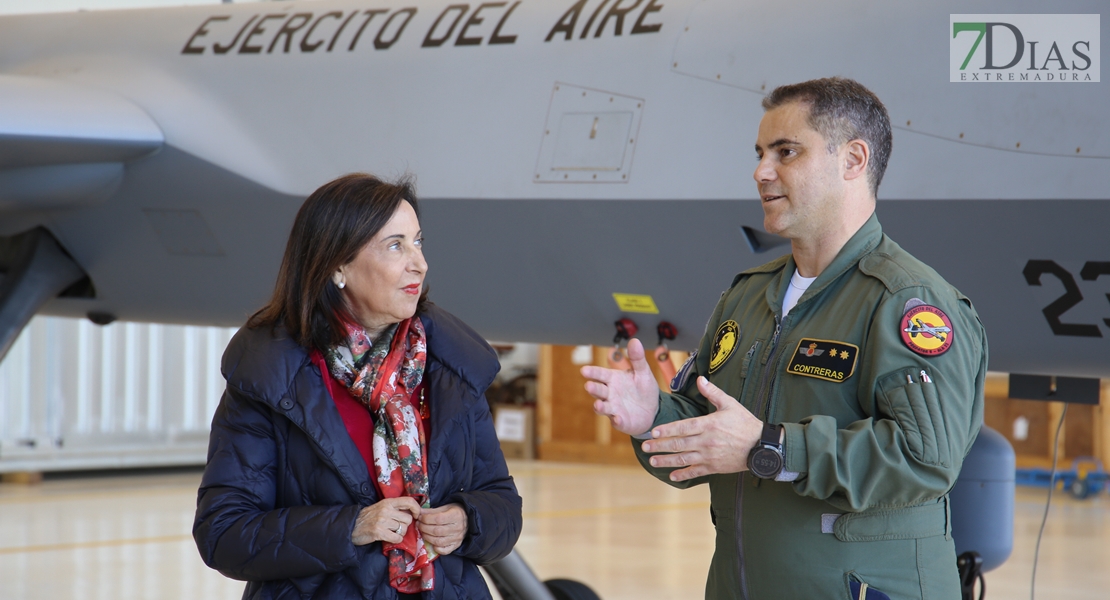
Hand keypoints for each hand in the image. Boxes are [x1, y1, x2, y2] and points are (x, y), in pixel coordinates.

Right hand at [351, 496, 422, 545]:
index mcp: (388, 502)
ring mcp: (382, 521)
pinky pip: (397, 538)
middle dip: (405, 526)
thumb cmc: (368, 517)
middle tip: (398, 528)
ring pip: (403, 529)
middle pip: (408, 519)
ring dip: (400, 534)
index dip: (417, 508)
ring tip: (392, 533)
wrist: (351, 526)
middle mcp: (386, 510)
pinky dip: (396, 540)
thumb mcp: (381, 507)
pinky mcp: (378, 532)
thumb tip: (411, 513)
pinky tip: (390, 538)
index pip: (409, 501)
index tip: (417, 515)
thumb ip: (394, 508)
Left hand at [416, 503, 466, 554]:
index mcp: (456, 515)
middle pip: (437, 531)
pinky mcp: (456, 545)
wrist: (468, 519)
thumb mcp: (445, 507)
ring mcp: (457, 538)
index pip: (438, 519)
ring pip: (439, 541)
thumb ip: (432, 511)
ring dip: (427, 537)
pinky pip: (445, 550)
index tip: (420, 517)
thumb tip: (419, 513)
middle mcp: (458, 528)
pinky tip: (432, 542)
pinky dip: (436, 548)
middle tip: (419, 524)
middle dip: (424, 528)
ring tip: (423, 532)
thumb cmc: (455, 512)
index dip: (426, 519)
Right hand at [581, 338, 660, 434]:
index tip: (584, 370)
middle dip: (593, 388)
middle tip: (589, 385)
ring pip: (602, 407)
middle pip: (598, 390)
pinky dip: (616, 420)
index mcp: (613, 379)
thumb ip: (637, 358)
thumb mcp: (643, 372)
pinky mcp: (620, 421)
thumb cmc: (644, 389)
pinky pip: (616, 421)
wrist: (653, 409)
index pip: (600, 374)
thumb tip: (635, 340)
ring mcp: (613, 408)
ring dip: (599, 406)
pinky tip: (618, 418)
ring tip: (599, 405)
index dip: (592, 372)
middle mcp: (610, 393)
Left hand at [640, 376, 763, 481]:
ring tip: (652, 461)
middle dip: (660, 446)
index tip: (653, 432)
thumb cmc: (746, 424)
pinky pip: (696, 471)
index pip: (683, 427)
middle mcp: (707, 441)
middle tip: (645, 447)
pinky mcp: (715, 467)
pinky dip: (683, 474)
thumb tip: (700, 379)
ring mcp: (710, 456)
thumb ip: (713, 393)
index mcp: (709, 424)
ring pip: (684, 459)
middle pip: (679, 444)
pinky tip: (672, 476)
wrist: (762, 446)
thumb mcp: (731, 404)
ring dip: (666, 461)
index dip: (667, 430)